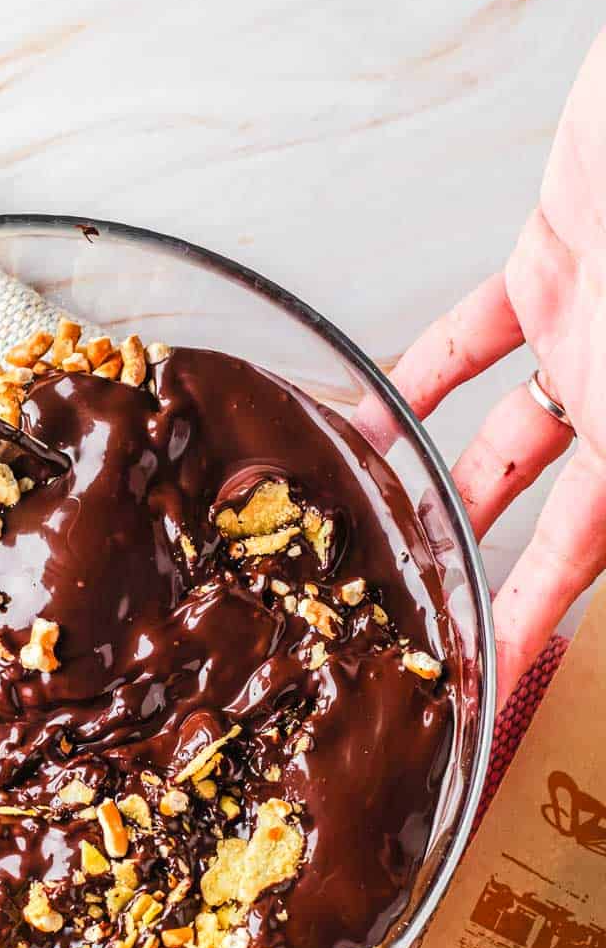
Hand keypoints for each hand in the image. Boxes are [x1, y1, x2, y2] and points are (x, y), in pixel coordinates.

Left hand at [391, 30, 605, 703]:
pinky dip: (420, 380)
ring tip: (377, 532)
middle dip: (494, 569)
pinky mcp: (551, 270)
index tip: (498, 676)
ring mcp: (592, 336)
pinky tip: (365, 420)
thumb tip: (593, 519)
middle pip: (557, 512)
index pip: (596, 550)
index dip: (547, 615)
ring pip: (505, 435)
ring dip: (442, 483)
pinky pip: (474, 342)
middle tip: (423, 618)